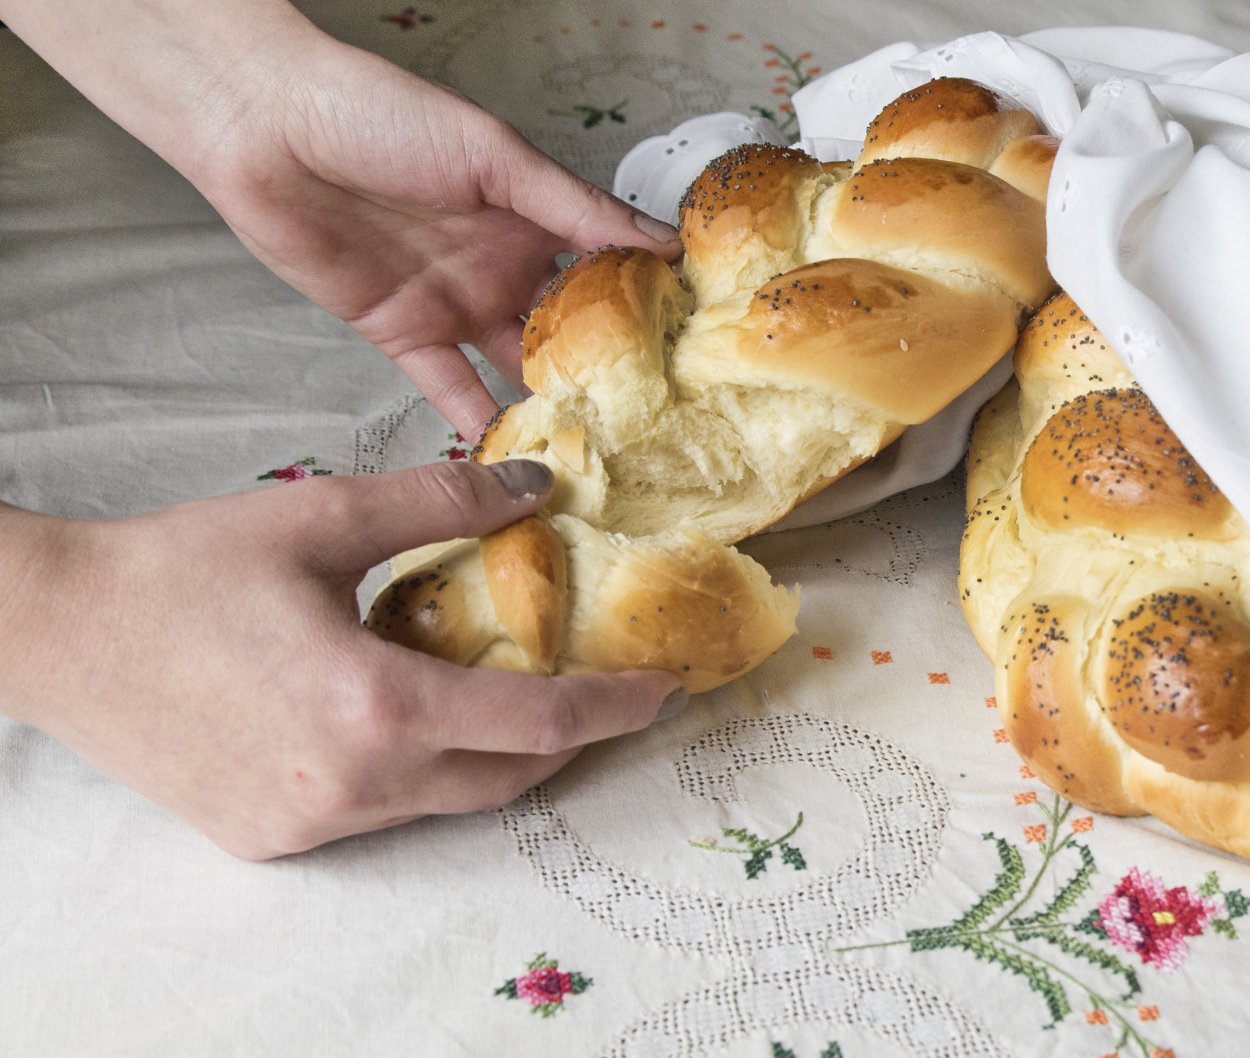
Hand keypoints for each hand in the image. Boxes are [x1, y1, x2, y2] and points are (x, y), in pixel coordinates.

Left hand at [0, 0, 680, 440]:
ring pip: (515, 371)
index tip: (694, 356)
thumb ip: (576, 208)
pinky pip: (449, 390)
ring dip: (549, 409)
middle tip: (657, 427)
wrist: (266, 129)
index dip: (645, 312)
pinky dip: (477, 425)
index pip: (604, 274)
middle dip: (605, 376)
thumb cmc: (380, 114)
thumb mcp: (495, 156)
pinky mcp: (403, 335)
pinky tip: (513, 460)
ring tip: (597, 455)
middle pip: (565, 334)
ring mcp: (455, 304)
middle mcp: (503, 266)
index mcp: (533, 218)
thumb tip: (663, 239)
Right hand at [0, 461, 683, 858]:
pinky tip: (401, 707)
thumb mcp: (321, 517)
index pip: (541, 724)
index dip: (616, 706)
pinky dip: (417, 767)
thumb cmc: (181, 569)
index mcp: (376, 709)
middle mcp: (352, 787)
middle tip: (596, 682)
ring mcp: (309, 825)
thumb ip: (444, 503)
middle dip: (567, 737)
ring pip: (446, 801)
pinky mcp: (272, 840)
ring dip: (490, 752)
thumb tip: (539, 484)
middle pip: (507, 778)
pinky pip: (381, 812)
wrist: (55, 633)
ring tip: (499, 682)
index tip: (664, 684)